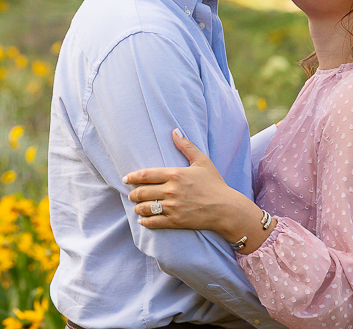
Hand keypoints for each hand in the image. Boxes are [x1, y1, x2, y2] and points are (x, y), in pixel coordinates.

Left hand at [123, 128, 249, 239]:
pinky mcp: (176, 221)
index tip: (126, 179)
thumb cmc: (214, 184)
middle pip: (141, 192)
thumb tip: (175, 131)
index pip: (145, 175)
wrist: (226, 208)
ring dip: (137, 208)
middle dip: (132, 194)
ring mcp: (173, 207)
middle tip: (131, 195)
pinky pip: (154, 222)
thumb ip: (186, 146)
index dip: (132, 177)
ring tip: (137, 207)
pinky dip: (145, 221)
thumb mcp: (202, 161)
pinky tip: (143, 220)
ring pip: (145, 208)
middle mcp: (171, 190)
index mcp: (175, 174)